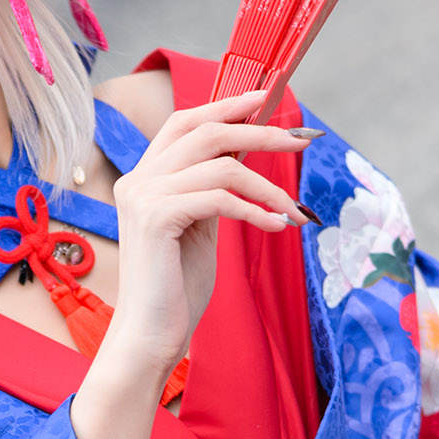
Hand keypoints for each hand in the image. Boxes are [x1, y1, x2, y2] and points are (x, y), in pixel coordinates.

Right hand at [71, 90, 309, 438]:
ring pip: (220, 164)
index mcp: (144, 177)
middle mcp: (138, 179)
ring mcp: (142, 197)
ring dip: (267, 186)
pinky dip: (256, 210)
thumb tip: (246, 160)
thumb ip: (213, 191)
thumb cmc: (176, 292)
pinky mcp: (155, 219)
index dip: (228, 105)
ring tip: (294, 209)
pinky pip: (219, 198)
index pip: (187, 123)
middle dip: (258, 131)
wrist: (150, 339)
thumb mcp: (200, 229)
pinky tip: (278, 227)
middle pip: (206, 131)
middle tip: (301, 140)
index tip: (269, 99)